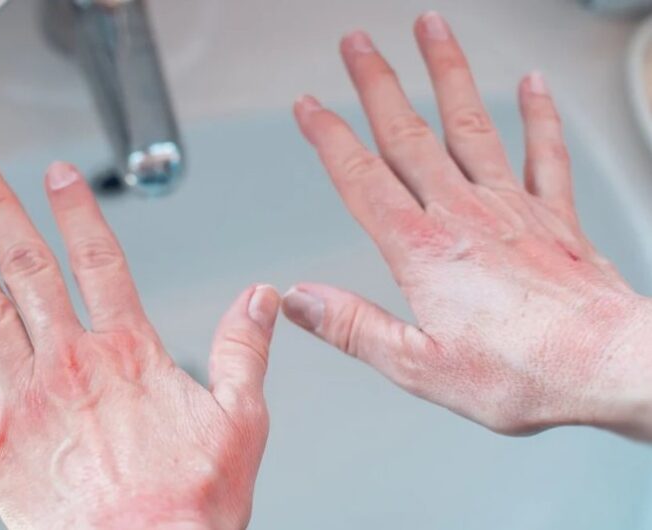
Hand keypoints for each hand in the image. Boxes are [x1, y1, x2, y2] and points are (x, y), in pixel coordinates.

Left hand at [0, 154, 279, 528]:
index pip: (100, 260)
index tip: (58, 174)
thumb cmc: (189, 501)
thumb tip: (259, 298)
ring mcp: (26, 403)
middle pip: (31, 269)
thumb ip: (246, 349)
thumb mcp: (243, 417)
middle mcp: (71, 365)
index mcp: (128, 354)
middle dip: (0, 212)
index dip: (76, 211)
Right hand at [285, 12, 651, 438]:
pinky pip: (546, 153)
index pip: (362, 178)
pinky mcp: (555, 216)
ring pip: (470, 125)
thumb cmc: (522, 373)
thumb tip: (300, 300)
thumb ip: (353, 327)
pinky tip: (532, 85)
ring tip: (431, 30)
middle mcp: (464, 215)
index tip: (309, 107)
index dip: (329, 137)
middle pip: (408, 135)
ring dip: (446, 73)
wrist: (606, 365)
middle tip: (358, 44)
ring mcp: (512, 208)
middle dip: (377, 83)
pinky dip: (539, 115)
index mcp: (423, 249)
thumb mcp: (417, 366)